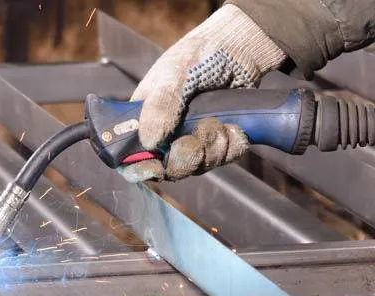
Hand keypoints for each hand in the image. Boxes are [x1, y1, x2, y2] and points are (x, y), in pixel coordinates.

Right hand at [119, 4, 285, 182]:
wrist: (241, 49)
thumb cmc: (198, 55)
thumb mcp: (172, 76)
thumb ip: (160, 107)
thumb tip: (149, 142)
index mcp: (145, 119)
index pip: (133, 155)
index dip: (139, 168)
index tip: (154, 168)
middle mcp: (167, 134)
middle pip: (169, 168)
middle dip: (184, 159)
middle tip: (193, 143)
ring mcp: (194, 139)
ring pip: (199, 165)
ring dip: (211, 148)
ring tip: (218, 123)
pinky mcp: (219, 140)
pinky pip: (223, 157)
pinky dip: (230, 145)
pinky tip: (232, 126)